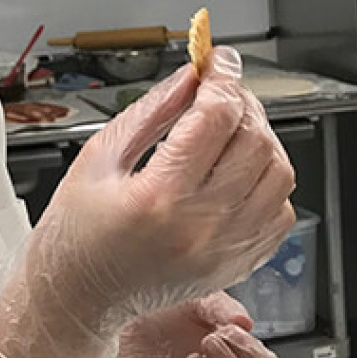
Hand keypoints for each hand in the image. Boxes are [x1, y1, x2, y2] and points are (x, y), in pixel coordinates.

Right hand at [0, 47, 294, 357]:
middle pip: (255, 141)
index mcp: (158, 197)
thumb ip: (152, 111)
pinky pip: (279, 211)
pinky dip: (267, 180)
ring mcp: (224, 251)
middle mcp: (200, 227)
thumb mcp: (99, 157)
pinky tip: (236, 170)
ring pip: (278, 174)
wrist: (80, 297)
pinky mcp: (236, 264)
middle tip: (219, 91)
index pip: (216, 117)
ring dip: (260, 139)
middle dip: (242, 102)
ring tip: (229, 129)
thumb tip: (191, 76)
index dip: (222, 77)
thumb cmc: (77, 232)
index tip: (217, 60)